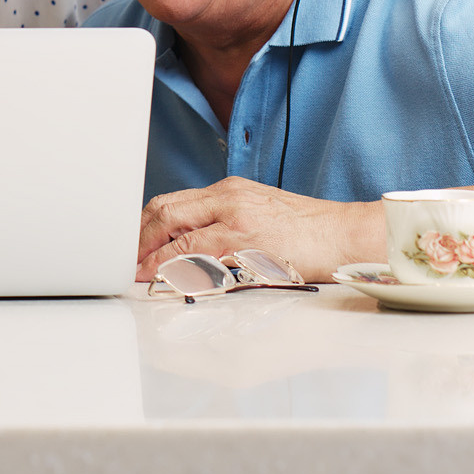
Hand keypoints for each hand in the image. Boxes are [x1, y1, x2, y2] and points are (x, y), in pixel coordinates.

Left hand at [137, 176, 378, 284]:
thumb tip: (183, 238)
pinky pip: (204, 262)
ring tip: (139, 276)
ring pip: (179, 238)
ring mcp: (239, 225)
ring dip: (153, 260)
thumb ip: (222, 217)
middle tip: (127, 262)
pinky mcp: (250, 250)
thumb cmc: (306, 227)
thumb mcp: (258, 207)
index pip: (172, 202)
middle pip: (166, 214)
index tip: (132, 244)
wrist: (346, 234)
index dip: (145, 225)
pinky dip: (179, 272)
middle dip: (140, 240)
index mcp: (229, 190)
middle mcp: (229, 201)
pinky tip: (168, 282)